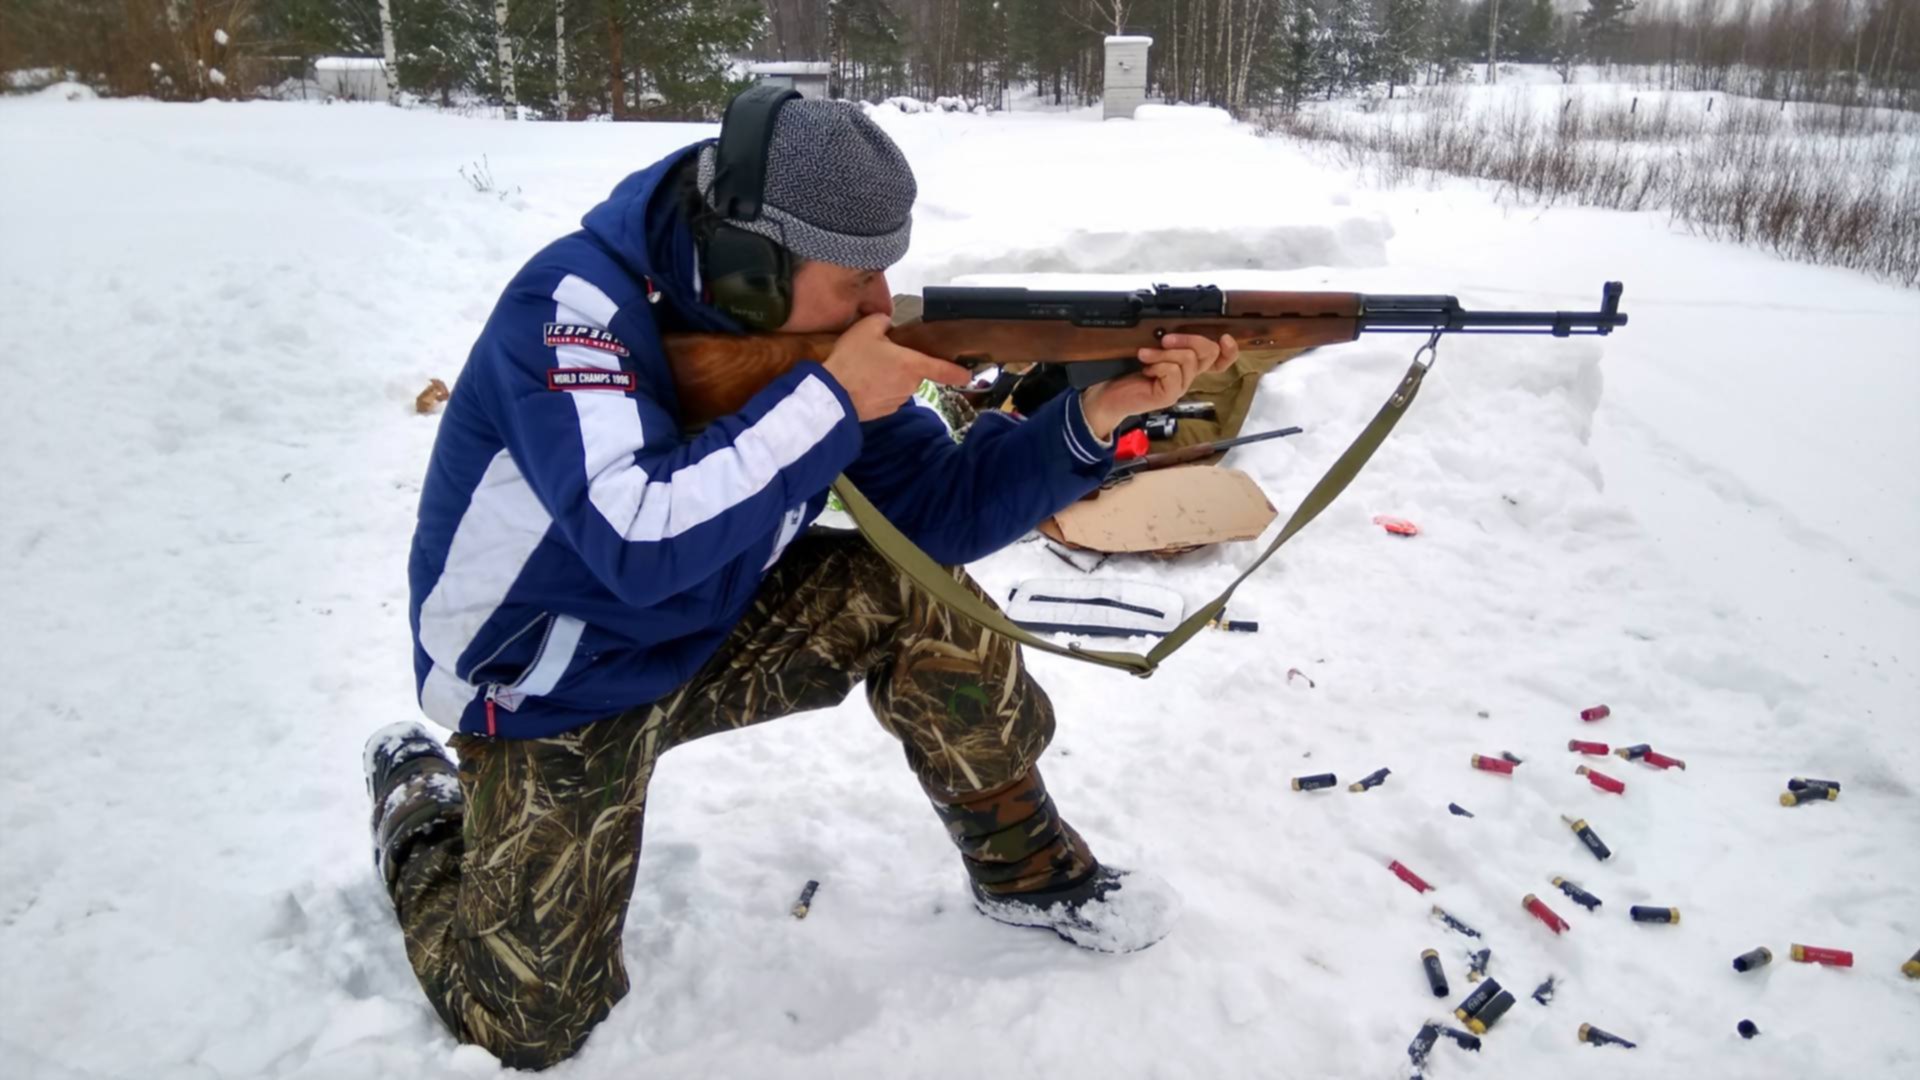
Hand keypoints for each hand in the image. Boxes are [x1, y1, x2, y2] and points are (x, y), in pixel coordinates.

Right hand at [821, 313, 970, 420]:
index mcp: (912, 365)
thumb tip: (887, 324)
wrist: (832, 395)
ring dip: (889, 379)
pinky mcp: (883, 413)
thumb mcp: (866, 328)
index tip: (968, 375)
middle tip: (879, 356)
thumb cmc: (853, 360)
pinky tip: (860, 384)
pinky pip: (886, 397)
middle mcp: (910, 385)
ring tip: (865, 370)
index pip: (943, 370)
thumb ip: (882, 322)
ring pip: (899, 385)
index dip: (958, 373)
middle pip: (914, 373)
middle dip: (903, 365)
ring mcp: (897, 401)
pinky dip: (878, 391)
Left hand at [1079, 333, 1239, 440]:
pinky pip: (1173, 372)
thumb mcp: (1151, 350)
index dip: (1229, 351)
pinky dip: (1158, 365)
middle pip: (1209, 353)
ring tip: (1145, 355)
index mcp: (1187, 364)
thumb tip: (1174, 326)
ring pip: (1188, 360)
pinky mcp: (1168, 396)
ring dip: (1164, 352)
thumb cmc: (1127, 371)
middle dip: (1190, 339)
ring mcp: (1180, 387)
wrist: (1108, 394)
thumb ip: (1167, 342)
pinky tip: (1145, 369)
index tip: (1226, 337)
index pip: (1219, 360)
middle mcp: (1188, 376)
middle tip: (1166, 339)